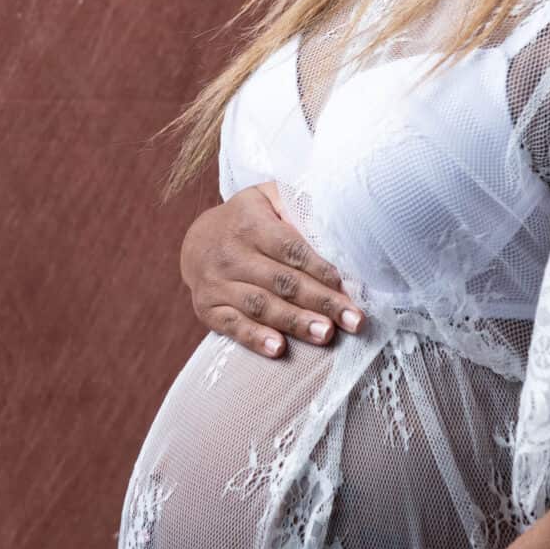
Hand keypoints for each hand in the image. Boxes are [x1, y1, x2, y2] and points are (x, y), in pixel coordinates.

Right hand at [179, 181, 364, 359]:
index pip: (290, 249)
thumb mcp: (267, 199)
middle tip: (352, 321)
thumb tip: (336, 223)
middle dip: (320, 302)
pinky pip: (232, 326)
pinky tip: (278, 349)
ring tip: (325, 334)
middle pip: (282, 281)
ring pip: (261, 306)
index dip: (320, 270)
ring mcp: (216, 283)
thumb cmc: (247, 220)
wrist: (197, 241)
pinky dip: (255, 338)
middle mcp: (231, 254)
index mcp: (250, 223)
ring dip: (295, 322)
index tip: (347, 289)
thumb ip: (297, 205)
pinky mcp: (207, 308)